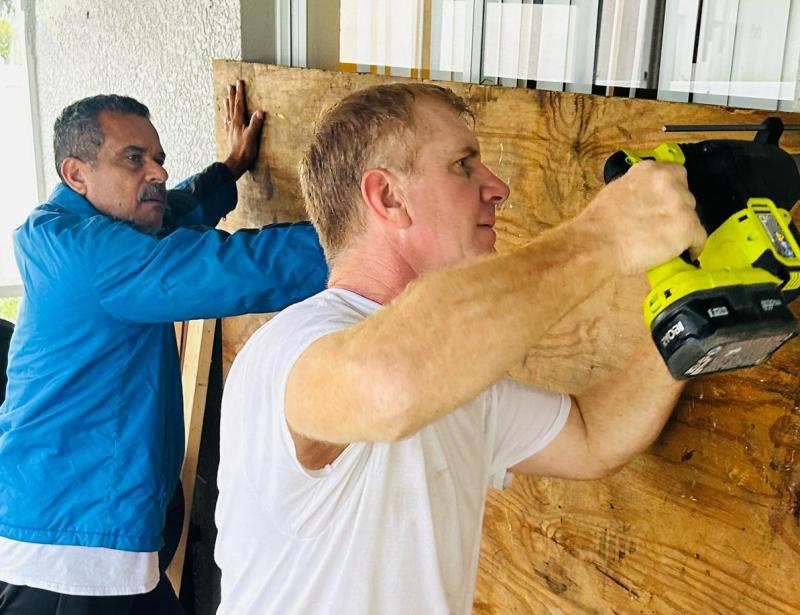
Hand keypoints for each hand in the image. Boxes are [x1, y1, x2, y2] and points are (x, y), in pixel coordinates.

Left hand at [222, 80, 265, 180]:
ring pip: (228, 112)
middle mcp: (233, 123)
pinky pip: (227, 122)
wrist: (236, 162)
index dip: (239, 93)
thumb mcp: (252, 136)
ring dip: (228, 103)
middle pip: (232, 106)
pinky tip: (226, 116)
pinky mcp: (231, 135)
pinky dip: (227, 116)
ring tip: (226, 96)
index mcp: (238, 121)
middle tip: (231, 86)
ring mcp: (230, 129)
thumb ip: (255, 124)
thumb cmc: (245, 150)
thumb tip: (260, 112)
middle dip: (232, 95)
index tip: (239, 83)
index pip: (239, 104)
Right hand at [580, 161, 706, 274]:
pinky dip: (693, 247)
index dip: (673, 192)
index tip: (667, 204)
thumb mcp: (617, 191)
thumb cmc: (598, 224)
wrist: (596, 244)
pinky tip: (685, 253)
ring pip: (692, 218)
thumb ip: (639, 189)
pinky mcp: (687, 227)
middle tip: (661, 227)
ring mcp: (680, 204)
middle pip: (686, 197)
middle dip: (676, 211)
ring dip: (682, 229)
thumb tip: (648, 199)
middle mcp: (668, 181)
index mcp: (650, 171)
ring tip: (667, 242)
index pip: (676, 174)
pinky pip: (699, 238)